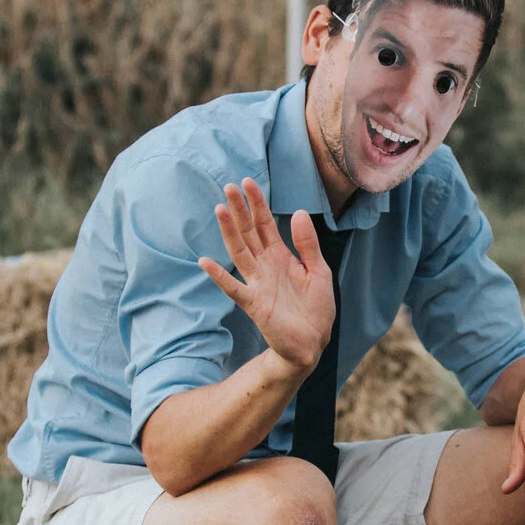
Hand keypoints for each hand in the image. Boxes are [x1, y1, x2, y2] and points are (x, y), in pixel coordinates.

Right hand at [197, 178, 336, 370]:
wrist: (313, 342)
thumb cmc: (316, 308)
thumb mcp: (319, 271)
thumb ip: (308, 244)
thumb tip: (297, 212)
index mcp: (281, 257)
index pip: (265, 225)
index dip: (257, 204)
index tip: (248, 182)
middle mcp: (265, 266)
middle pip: (249, 233)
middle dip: (240, 210)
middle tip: (229, 186)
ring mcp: (257, 284)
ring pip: (239, 252)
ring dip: (229, 232)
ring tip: (220, 209)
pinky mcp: (254, 304)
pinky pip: (234, 288)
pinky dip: (219, 275)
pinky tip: (205, 261)